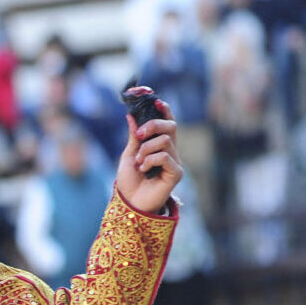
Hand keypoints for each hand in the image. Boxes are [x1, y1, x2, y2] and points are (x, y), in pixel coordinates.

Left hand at [115, 99, 181, 214]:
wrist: (130, 203)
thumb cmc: (129, 181)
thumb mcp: (129, 154)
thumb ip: (133, 136)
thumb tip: (130, 115)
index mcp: (160, 145)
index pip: (167, 123)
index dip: (165, 111)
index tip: (157, 101)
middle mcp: (171, 152)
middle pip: (171, 126)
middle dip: (153, 125)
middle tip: (139, 135)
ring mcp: (175, 162)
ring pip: (166, 141)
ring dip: (146, 149)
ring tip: (139, 163)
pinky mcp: (176, 173)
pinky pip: (165, 156)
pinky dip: (151, 160)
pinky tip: (144, 170)